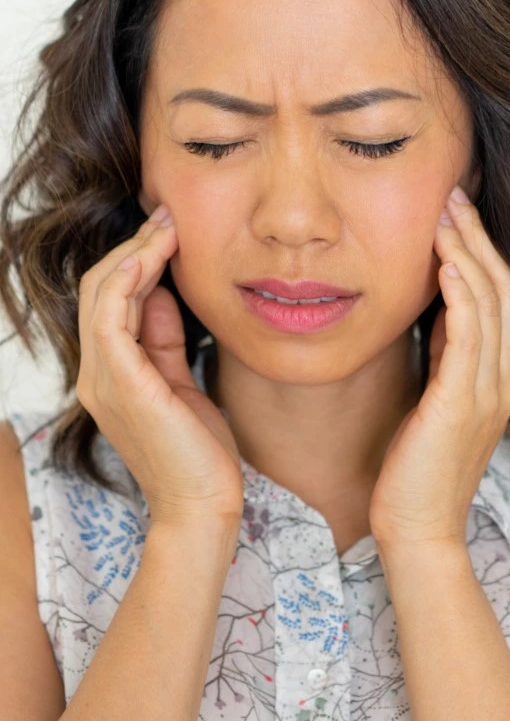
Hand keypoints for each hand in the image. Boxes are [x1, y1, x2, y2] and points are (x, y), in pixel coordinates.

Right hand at [76, 204, 243, 532]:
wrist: (203, 505)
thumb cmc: (199, 451)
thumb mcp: (181, 382)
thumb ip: (164, 340)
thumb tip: (162, 293)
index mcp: (111, 374)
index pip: (110, 301)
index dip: (136, 260)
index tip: (170, 229)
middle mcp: (96, 374)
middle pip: (99, 289)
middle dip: (134, 246)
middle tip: (168, 215)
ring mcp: (103, 380)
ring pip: (101, 294)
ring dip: (134, 253)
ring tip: (166, 225)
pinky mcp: (122, 385)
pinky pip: (111, 317)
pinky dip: (126, 280)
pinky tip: (154, 254)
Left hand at [368, 182, 509, 548]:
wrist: (416, 527)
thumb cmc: (416, 467)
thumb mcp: (435, 400)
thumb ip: (445, 357)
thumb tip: (436, 310)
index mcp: (497, 377)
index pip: (499, 298)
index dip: (482, 251)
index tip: (456, 213)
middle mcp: (502, 378)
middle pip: (502, 288)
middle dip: (478, 238)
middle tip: (453, 195)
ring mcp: (487, 390)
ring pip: (489, 302)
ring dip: (468, 252)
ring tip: (446, 213)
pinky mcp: (461, 402)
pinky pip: (468, 334)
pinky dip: (460, 292)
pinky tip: (443, 262)